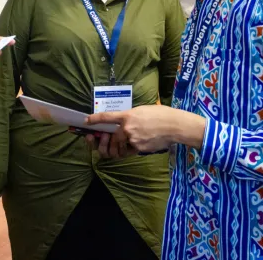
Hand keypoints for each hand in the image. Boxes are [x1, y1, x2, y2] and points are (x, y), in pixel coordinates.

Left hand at [85, 105, 206, 152]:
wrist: (175, 126)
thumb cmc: (162, 114)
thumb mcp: (143, 110)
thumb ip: (131, 116)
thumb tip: (124, 120)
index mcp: (128, 115)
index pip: (106, 117)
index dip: (95, 119)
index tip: (87, 121)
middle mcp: (127, 128)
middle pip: (112, 137)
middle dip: (107, 140)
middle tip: (107, 139)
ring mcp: (133, 139)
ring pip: (119, 146)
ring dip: (118, 146)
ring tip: (124, 142)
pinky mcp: (139, 148)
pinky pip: (129, 150)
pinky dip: (130, 148)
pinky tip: (139, 142)